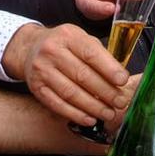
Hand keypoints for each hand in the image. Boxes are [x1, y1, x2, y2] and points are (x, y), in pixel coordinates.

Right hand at [6, 23, 129, 125]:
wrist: (31, 48)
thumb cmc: (65, 46)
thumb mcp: (81, 39)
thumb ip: (100, 55)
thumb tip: (120, 78)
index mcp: (68, 36)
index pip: (91, 53)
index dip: (109, 69)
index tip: (123, 81)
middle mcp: (52, 51)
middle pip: (82, 75)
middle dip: (105, 91)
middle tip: (120, 102)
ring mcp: (42, 70)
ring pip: (71, 93)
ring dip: (93, 106)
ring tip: (108, 113)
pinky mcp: (36, 87)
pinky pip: (58, 104)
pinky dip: (75, 114)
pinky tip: (90, 119)